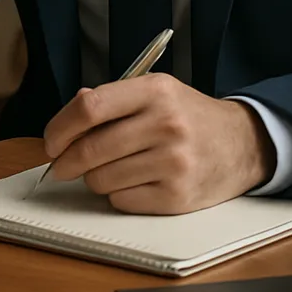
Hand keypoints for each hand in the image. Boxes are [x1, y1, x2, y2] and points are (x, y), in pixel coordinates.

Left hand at [44, 74, 276, 213]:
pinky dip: (117, 194)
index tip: (50, 141)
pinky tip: (132, 182)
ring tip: (109, 169)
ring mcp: (174, 162)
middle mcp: (165, 124)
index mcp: (153, 91)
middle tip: (60, 165)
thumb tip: (65, 121)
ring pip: (101, 179)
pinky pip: (122, 200)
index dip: (60, 127)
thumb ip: (109, 100)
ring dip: (93, 178)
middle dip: (65, 161)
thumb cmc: (185, 115)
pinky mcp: (178, 196)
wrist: (241, 144)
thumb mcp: (153, 91)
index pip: (90, 108)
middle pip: (91, 149)